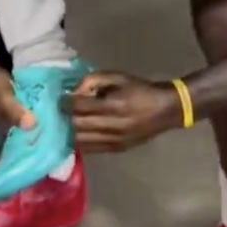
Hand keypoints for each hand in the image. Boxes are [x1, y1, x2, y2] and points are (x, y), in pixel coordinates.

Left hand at [67, 71, 184, 152]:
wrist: (165, 110)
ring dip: (71, 131)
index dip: (65, 102)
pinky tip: (78, 133)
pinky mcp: (116, 149)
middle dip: (66, 117)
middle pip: (77, 125)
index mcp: (113, 105)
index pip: (79, 107)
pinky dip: (80, 141)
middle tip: (61, 110)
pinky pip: (90, 149)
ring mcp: (114, 140)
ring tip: (68, 122)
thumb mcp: (118, 76)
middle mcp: (112, 125)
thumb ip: (93, 80)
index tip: (61, 98)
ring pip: (80, 140)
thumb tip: (74, 92)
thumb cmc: (140, 89)